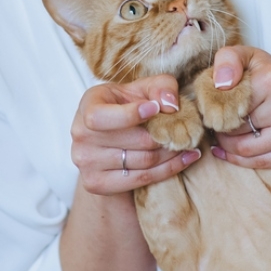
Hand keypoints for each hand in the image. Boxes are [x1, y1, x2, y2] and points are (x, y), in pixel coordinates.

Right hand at [71, 74, 201, 195]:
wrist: (109, 142)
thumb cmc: (127, 108)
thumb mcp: (143, 90)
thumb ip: (160, 86)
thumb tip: (170, 104)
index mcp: (88, 106)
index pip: (101, 117)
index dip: (129, 115)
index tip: (155, 108)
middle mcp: (81, 135)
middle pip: (135, 140)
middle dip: (165, 135)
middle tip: (186, 131)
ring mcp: (86, 163)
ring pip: (143, 161)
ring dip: (172, 152)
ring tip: (188, 143)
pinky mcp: (96, 184)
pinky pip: (142, 178)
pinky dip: (170, 169)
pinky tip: (187, 158)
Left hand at [209, 47, 270, 168]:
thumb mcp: (248, 57)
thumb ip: (228, 60)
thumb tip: (220, 83)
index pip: (227, 106)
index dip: (215, 111)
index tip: (214, 110)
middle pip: (235, 131)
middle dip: (221, 130)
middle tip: (219, 124)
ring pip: (246, 151)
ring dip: (229, 147)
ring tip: (228, 136)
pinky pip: (263, 163)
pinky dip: (244, 161)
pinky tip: (235, 151)